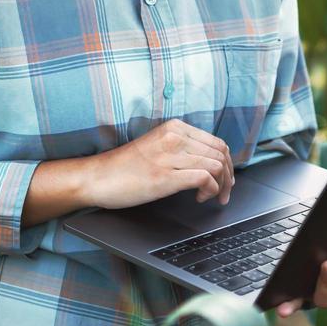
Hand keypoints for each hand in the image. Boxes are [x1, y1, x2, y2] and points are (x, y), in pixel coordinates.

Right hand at [87, 118, 234, 208]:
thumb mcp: (157, 147)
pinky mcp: (166, 176)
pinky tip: (200, 197)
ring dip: (221, 186)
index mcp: (174, 127)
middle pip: (221, 153)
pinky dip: (210, 190)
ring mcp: (170, 156)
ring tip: (211, 197)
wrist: (97, 177)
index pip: (216, 142)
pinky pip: (204, 178)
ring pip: (217, 165)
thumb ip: (180, 148)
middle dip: (228, 176)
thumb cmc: (124, 167)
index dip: (227, 163)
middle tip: (224, 193)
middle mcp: (174, 137)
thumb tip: (207, 161)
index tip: (225, 179)